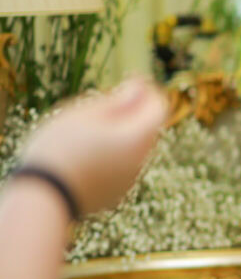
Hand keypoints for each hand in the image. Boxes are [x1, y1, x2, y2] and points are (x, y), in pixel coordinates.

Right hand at [20, 78, 166, 214]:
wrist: (44, 197)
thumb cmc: (60, 148)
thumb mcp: (84, 115)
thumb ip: (118, 100)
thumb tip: (140, 88)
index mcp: (138, 137)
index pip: (159, 107)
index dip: (147, 91)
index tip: (130, 80)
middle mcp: (141, 160)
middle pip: (148, 128)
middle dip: (133, 114)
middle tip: (103, 106)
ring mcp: (131, 179)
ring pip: (135, 149)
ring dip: (122, 136)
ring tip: (86, 133)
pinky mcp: (118, 193)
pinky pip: (122, 167)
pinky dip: (112, 157)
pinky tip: (85, 156)